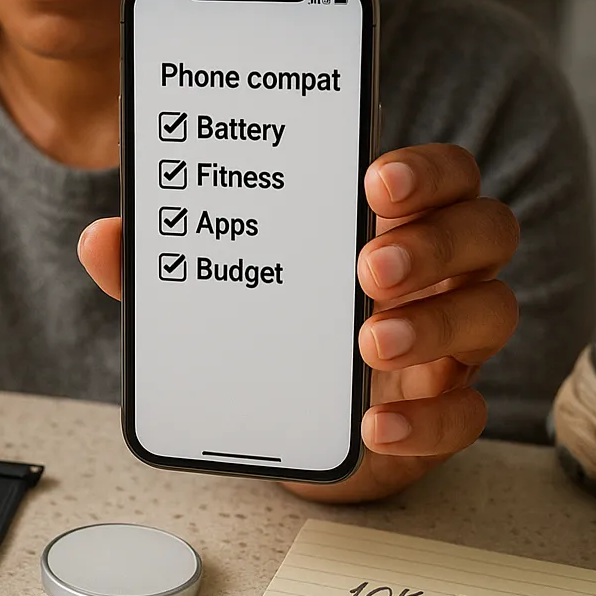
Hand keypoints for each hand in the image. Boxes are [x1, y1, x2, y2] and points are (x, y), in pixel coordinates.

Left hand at [77, 143, 519, 502]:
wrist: (284, 421)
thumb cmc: (267, 327)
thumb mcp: (213, 291)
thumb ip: (164, 267)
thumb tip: (102, 239)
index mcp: (386, 221)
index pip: (440, 173)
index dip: (426, 170)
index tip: (375, 180)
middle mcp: (436, 272)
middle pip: (486, 230)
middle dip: (434, 242)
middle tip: (366, 268)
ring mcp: (449, 340)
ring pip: (493, 312)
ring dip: (438, 323)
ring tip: (369, 343)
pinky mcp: (442, 410)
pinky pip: (467, 413)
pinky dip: (427, 421)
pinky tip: (375, 425)